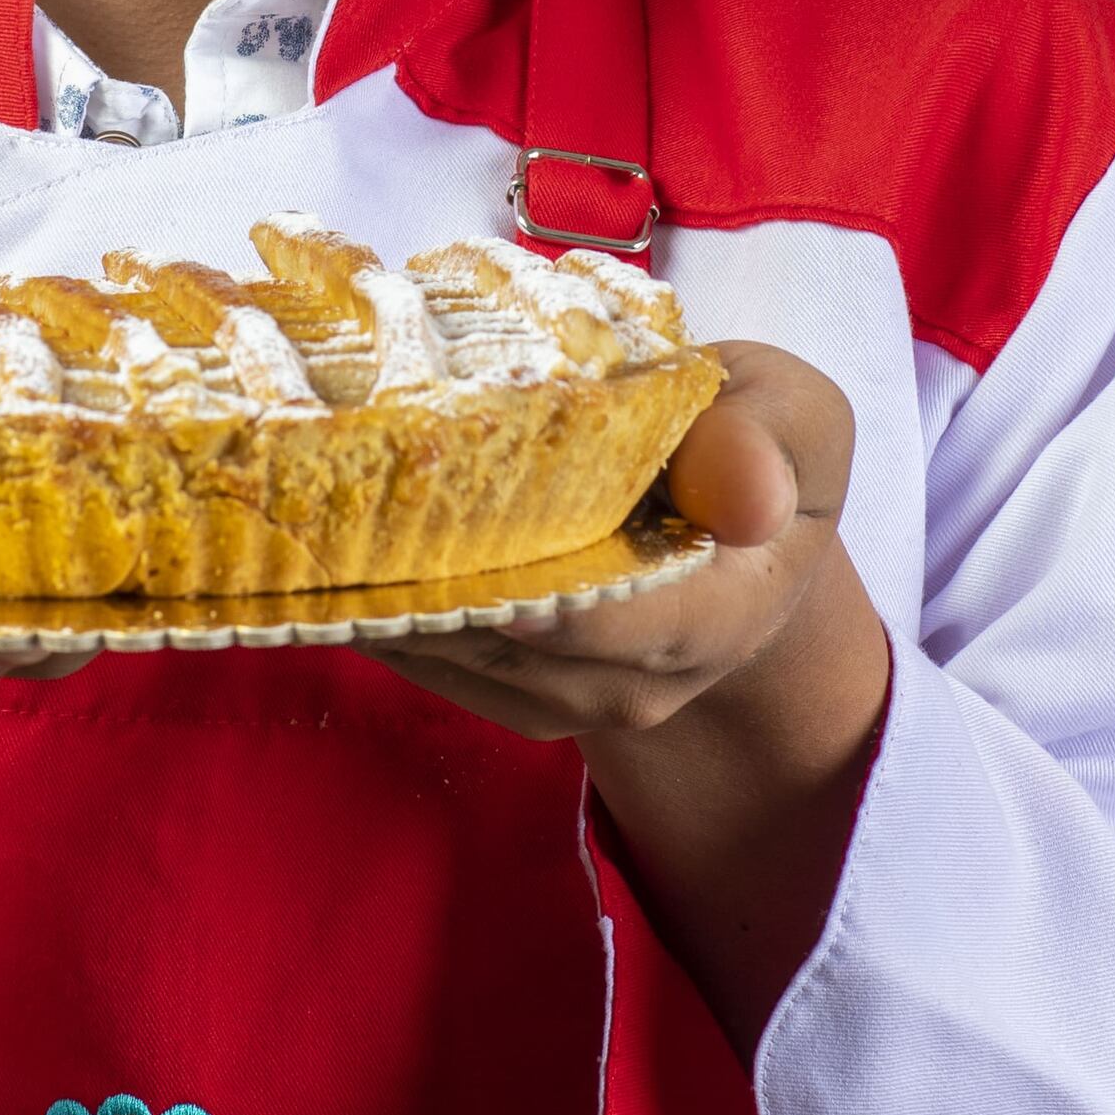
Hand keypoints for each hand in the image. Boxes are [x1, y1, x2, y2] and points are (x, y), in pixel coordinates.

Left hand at [365, 340, 879, 748]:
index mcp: (715, 618)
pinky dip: (377, 594)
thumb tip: (745, 493)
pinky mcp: (505, 693)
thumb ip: (768, 436)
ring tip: (322, 496)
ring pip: (444, 650)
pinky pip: (422, 654)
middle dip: (421, 565)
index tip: (449, 518)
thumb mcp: (792, 413)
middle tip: (341, 484)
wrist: (732, 533)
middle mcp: (634, 685)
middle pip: (500, 640)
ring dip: (380, 579)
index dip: (522, 582)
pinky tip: (337, 529)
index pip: (605, 622)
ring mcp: (563, 701)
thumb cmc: (754, 448)